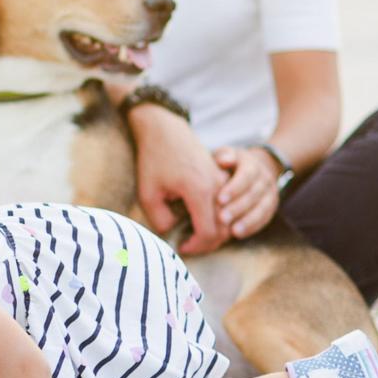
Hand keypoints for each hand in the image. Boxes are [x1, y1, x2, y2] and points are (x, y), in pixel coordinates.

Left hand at [131, 106, 228, 255]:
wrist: (165, 130)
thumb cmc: (154, 160)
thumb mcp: (148, 194)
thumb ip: (160, 220)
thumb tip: (173, 234)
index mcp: (199, 191)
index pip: (209, 233)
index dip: (196, 247)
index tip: (180, 247)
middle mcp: (217, 187)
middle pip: (224, 229)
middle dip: (207, 243)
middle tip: (187, 245)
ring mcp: (223, 181)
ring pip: (229, 218)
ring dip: (214, 232)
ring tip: (191, 235)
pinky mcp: (223, 178)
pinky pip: (228, 206)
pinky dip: (218, 219)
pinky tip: (198, 220)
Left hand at [212, 146, 282, 238]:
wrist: (253, 169)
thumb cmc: (229, 164)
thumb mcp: (225, 154)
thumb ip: (223, 155)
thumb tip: (225, 160)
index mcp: (252, 164)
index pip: (246, 175)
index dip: (234, 188)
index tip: (220, 199)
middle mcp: (264, 178)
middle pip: (254, 194)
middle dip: (238, 207)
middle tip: (222, 218)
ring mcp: (270, 193)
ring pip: (262, 208)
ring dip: (247, 221)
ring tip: (233, 231)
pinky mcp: (271, 207)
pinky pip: (264, 218)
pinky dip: (252, 227)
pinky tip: (239, 234)